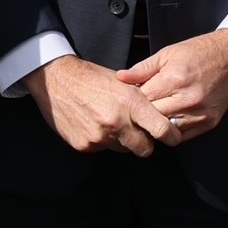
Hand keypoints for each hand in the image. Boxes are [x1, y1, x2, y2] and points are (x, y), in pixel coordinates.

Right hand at [23, 52, 175, 156]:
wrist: (55, 80)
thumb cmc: (91, 78)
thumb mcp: (122, 82)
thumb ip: (141, 101)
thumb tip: (162, 116)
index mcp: (130, 102)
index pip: (162, 130)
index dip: (171, 136)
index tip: (172, 138)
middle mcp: (116, 122)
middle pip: (145, 149)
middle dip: (145, 143)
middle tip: (139, 133)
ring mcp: (99, 136)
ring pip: (122, 150)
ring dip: (121, 141)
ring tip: (109, 122)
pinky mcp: (84, 145)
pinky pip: (102, 149)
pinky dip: (101, 140)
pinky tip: (93, 124)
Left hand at [123, 29, 227, 145]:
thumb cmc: (200, 52)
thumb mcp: (167, 53)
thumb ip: (142, 69)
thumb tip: (120, 78)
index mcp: (174, 79)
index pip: (142, 100)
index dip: (133, 100)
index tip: (130, 98)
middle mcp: (188, 99)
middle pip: (152, 118)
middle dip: (142, 114)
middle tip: (138, 109)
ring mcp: (200, 113)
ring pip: (166, 131)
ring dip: (157, 125)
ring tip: (153, 116)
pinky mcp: (209, 122)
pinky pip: (183, 136)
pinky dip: (172, 131)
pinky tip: (168, 120)